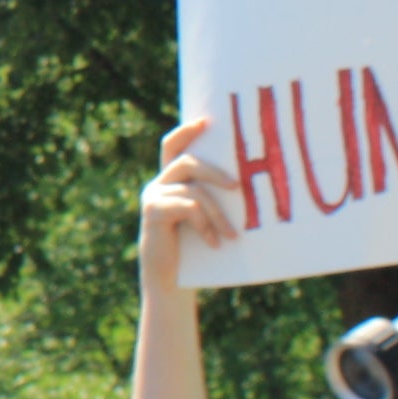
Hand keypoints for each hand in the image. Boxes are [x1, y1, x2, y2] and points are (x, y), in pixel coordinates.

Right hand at [137, 116, 243, 294]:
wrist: (169, 276)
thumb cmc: (192, 245)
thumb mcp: (203, 216)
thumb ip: (211, 196)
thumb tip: (244, 182)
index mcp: (170, 179)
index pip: (173, 145)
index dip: (187, 131)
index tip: (206, 122)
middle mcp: (158, 183)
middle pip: (187, 162)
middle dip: (214, 172)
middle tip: (236, 187)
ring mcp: (153, 196)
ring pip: (193, 190)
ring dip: (218, 214)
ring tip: (232, 235)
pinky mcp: (153, 211)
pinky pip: (187, 207)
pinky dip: (205, 225)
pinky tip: (214, 242)